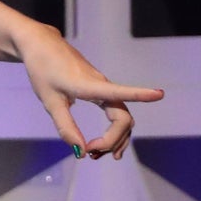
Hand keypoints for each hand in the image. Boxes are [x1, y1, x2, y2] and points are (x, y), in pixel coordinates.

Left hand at [16, 25, 162, 159]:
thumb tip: (80, 151)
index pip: (120, 92)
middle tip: (91, 155)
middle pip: (123, 118)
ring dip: (114, 139)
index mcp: (90, 86)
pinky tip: (103, 146)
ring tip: (95, 155)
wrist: (41, 45)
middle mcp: (102, 86)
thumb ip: (65, 126)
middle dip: (112, 141)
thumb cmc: (42, 70)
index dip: (140, 94)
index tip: (159, 94)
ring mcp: (103, 87)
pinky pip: (114, 113)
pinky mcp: (99, 89)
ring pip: (121, 118)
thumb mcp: (50, 101)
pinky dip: (112, 131)